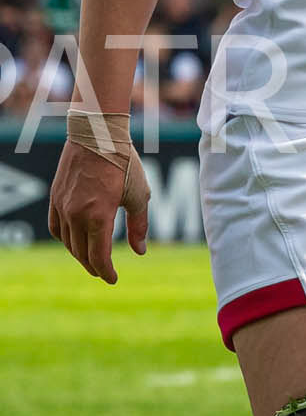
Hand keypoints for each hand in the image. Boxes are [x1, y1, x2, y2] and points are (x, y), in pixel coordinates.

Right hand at [48, 136, 149, 283]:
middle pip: (81, 253)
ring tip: (92, 259)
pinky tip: (74, 241)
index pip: (99, 256)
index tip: (113, 280)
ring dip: (79, 254)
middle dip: (94, 266)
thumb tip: (141, 251)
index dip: (106, 272)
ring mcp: (62, 206)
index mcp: (98, 216)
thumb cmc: (123, 163)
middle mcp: (75, 214)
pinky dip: (65, 239)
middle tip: (104, 273)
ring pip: (67, 242)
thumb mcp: (139, 196)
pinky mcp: (55, 198)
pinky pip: (55, 227)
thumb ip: (139, 226)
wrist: (96, 136)